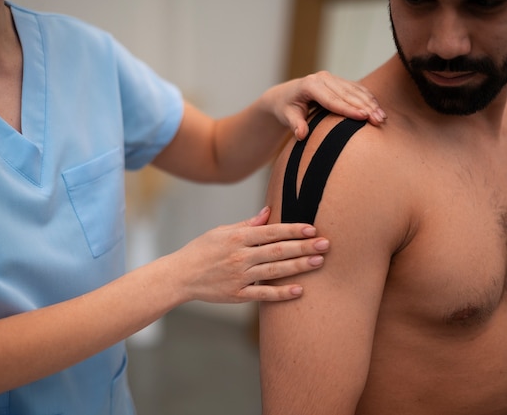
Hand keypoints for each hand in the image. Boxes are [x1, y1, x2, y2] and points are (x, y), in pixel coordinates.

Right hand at [169, 207, 328, 302]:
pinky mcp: (238, 295)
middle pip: (278, 251)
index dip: (293, 230)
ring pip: (274, 271)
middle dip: (303, 247)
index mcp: (238, 237)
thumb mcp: (222, 231)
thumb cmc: (202, 250)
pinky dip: (281, 293)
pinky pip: (263, 294)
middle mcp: (240, 256)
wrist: (181, 276)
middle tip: (326, 244)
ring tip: (318, 262)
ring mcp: (240, 276)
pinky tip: (299, 291)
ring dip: (298, 266)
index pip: (271, 231)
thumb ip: (248, 223)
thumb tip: (269, 211)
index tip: (312, 228)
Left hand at [264, 71, 386, 139]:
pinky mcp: (339, 81)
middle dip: (365, 107)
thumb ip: (295, 124)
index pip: (332, 99)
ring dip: (371, 104)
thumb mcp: (287, 116)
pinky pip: (357, 89)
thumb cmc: (286, 108)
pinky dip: (369, 99)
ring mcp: (332, 78)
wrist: (286, 96)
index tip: (363, 117)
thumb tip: (301, 135)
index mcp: (310, 85)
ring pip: (355, 91)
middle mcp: (323, 78)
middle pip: (348, 94)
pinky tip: (379, 109)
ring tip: (382, 118)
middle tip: (379, 120)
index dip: (348, 109)